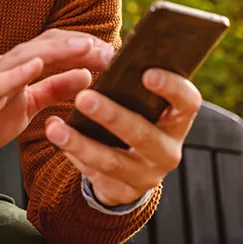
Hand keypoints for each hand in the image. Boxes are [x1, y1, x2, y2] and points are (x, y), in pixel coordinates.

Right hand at [0, 30, 114, 176]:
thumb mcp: (27, 105)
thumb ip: (54, 89)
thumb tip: (86, 75)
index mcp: (21, 68)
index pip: (58, 48)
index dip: (86, 47)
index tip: (115, 53)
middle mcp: (8, 65)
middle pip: (47, 45)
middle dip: (80, 45)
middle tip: (110, 50)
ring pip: (26, 56)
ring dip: (57, 50)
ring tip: (84, 45)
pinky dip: (18, 71)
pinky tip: (36, 64)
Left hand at [44, 68, 201, 206]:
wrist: (134, 168)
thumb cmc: (136, 118)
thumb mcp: (143, 103)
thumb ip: (134, 83)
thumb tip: (107, 52)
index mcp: (178, 120)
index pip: (187, 102)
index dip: (172, 88)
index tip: (147, 73)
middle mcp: (168, 150)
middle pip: (143, 134)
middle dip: (112, 116)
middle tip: (84, 97)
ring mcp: (146, 175)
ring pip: (112, 160)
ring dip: (81, 142)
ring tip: (55, 127)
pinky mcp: (122, 191)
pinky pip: (95, 174)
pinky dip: (74, 155)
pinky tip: (57, 139)